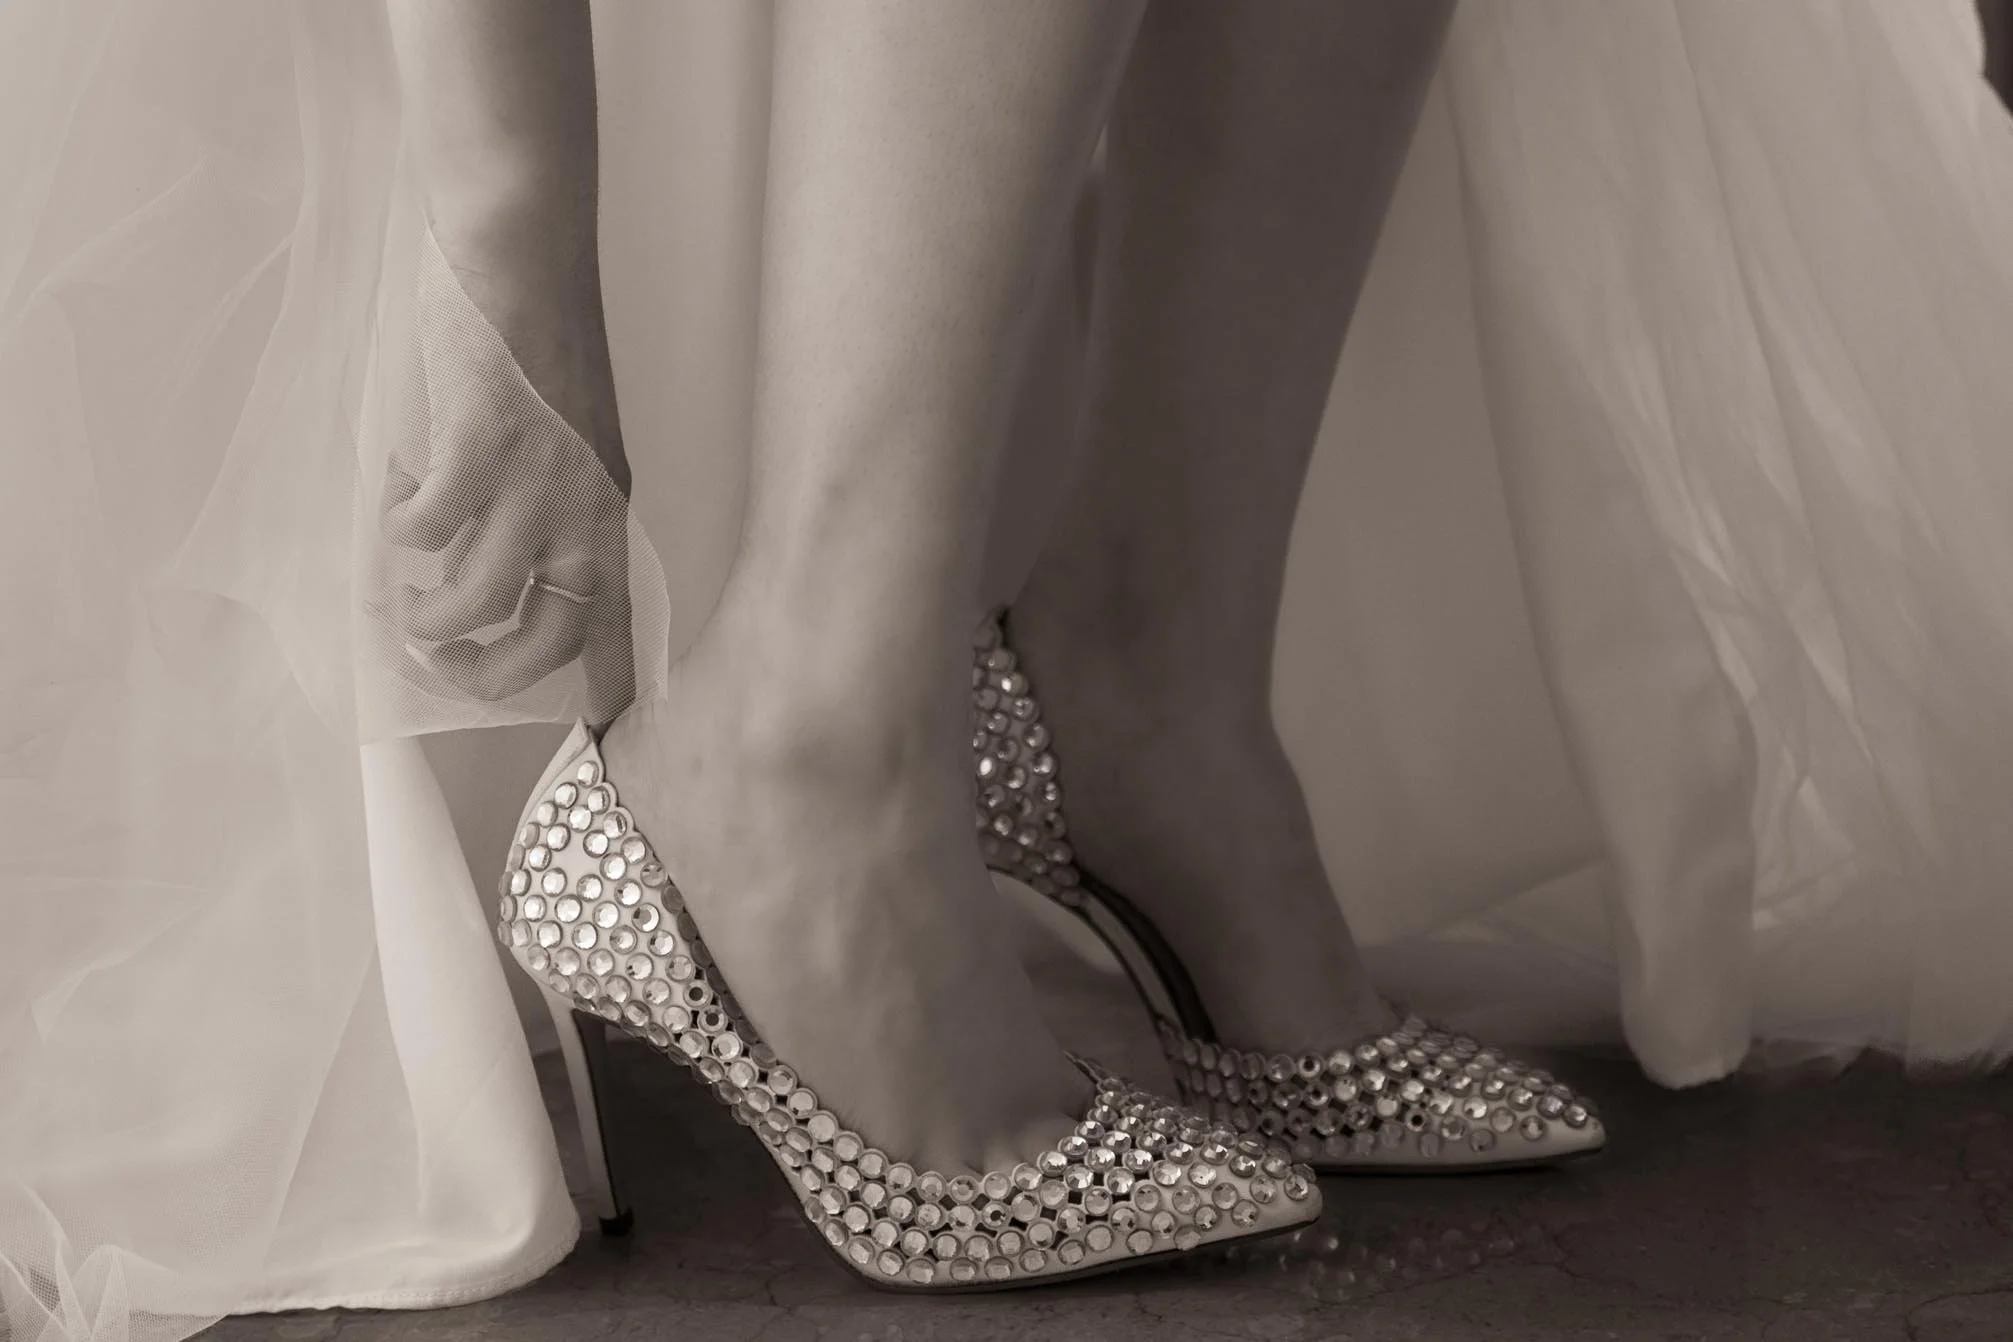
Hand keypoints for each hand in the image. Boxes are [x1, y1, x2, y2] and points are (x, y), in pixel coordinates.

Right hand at [373, 227, 636, 726]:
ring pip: (479, 601)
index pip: (622, 624)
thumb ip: (553, 503)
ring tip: (400, 595)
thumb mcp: (571, 436)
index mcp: (610, 508)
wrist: (524, 241)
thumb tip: (509, 572)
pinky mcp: (482, 442)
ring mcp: (537, 478)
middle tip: (438, 668)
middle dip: (486, 677)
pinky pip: (429, 528)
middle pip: (547, 640)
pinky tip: (394, 501)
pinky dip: (400, 531)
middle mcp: (586, 506)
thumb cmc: (539, 334)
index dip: (608, 687)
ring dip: (428, 616)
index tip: (591, 734)